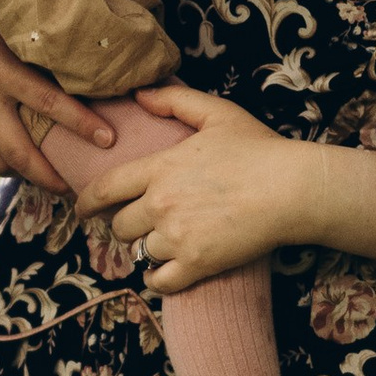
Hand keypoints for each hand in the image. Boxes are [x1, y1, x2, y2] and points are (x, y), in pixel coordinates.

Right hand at [0, 0, 118, 194]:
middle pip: (23, 154)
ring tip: (51, 181)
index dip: (83, 125)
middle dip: (53, 176)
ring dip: (26, 175)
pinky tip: (15, 167)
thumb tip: (79, 32)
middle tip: (80, 187)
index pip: (50, 105)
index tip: (109, 140)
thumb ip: (33, 29)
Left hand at [61, 82, 319, 287]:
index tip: (83, 210)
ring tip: (162, 244)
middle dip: (124, 226)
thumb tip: (140, 94)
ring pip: (140, 252)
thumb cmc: (259, 149)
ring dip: (147, 249)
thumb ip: (175, 101)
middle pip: (120, 226)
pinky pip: (160, 281)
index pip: (105, 189)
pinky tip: (163, 273)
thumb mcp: (217, 113)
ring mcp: (177, 237)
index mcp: (159, 168)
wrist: (292, 189)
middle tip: (137, 225)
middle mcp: (160, 204)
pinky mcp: (197, 264)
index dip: (87, 202)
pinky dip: (157, 279)